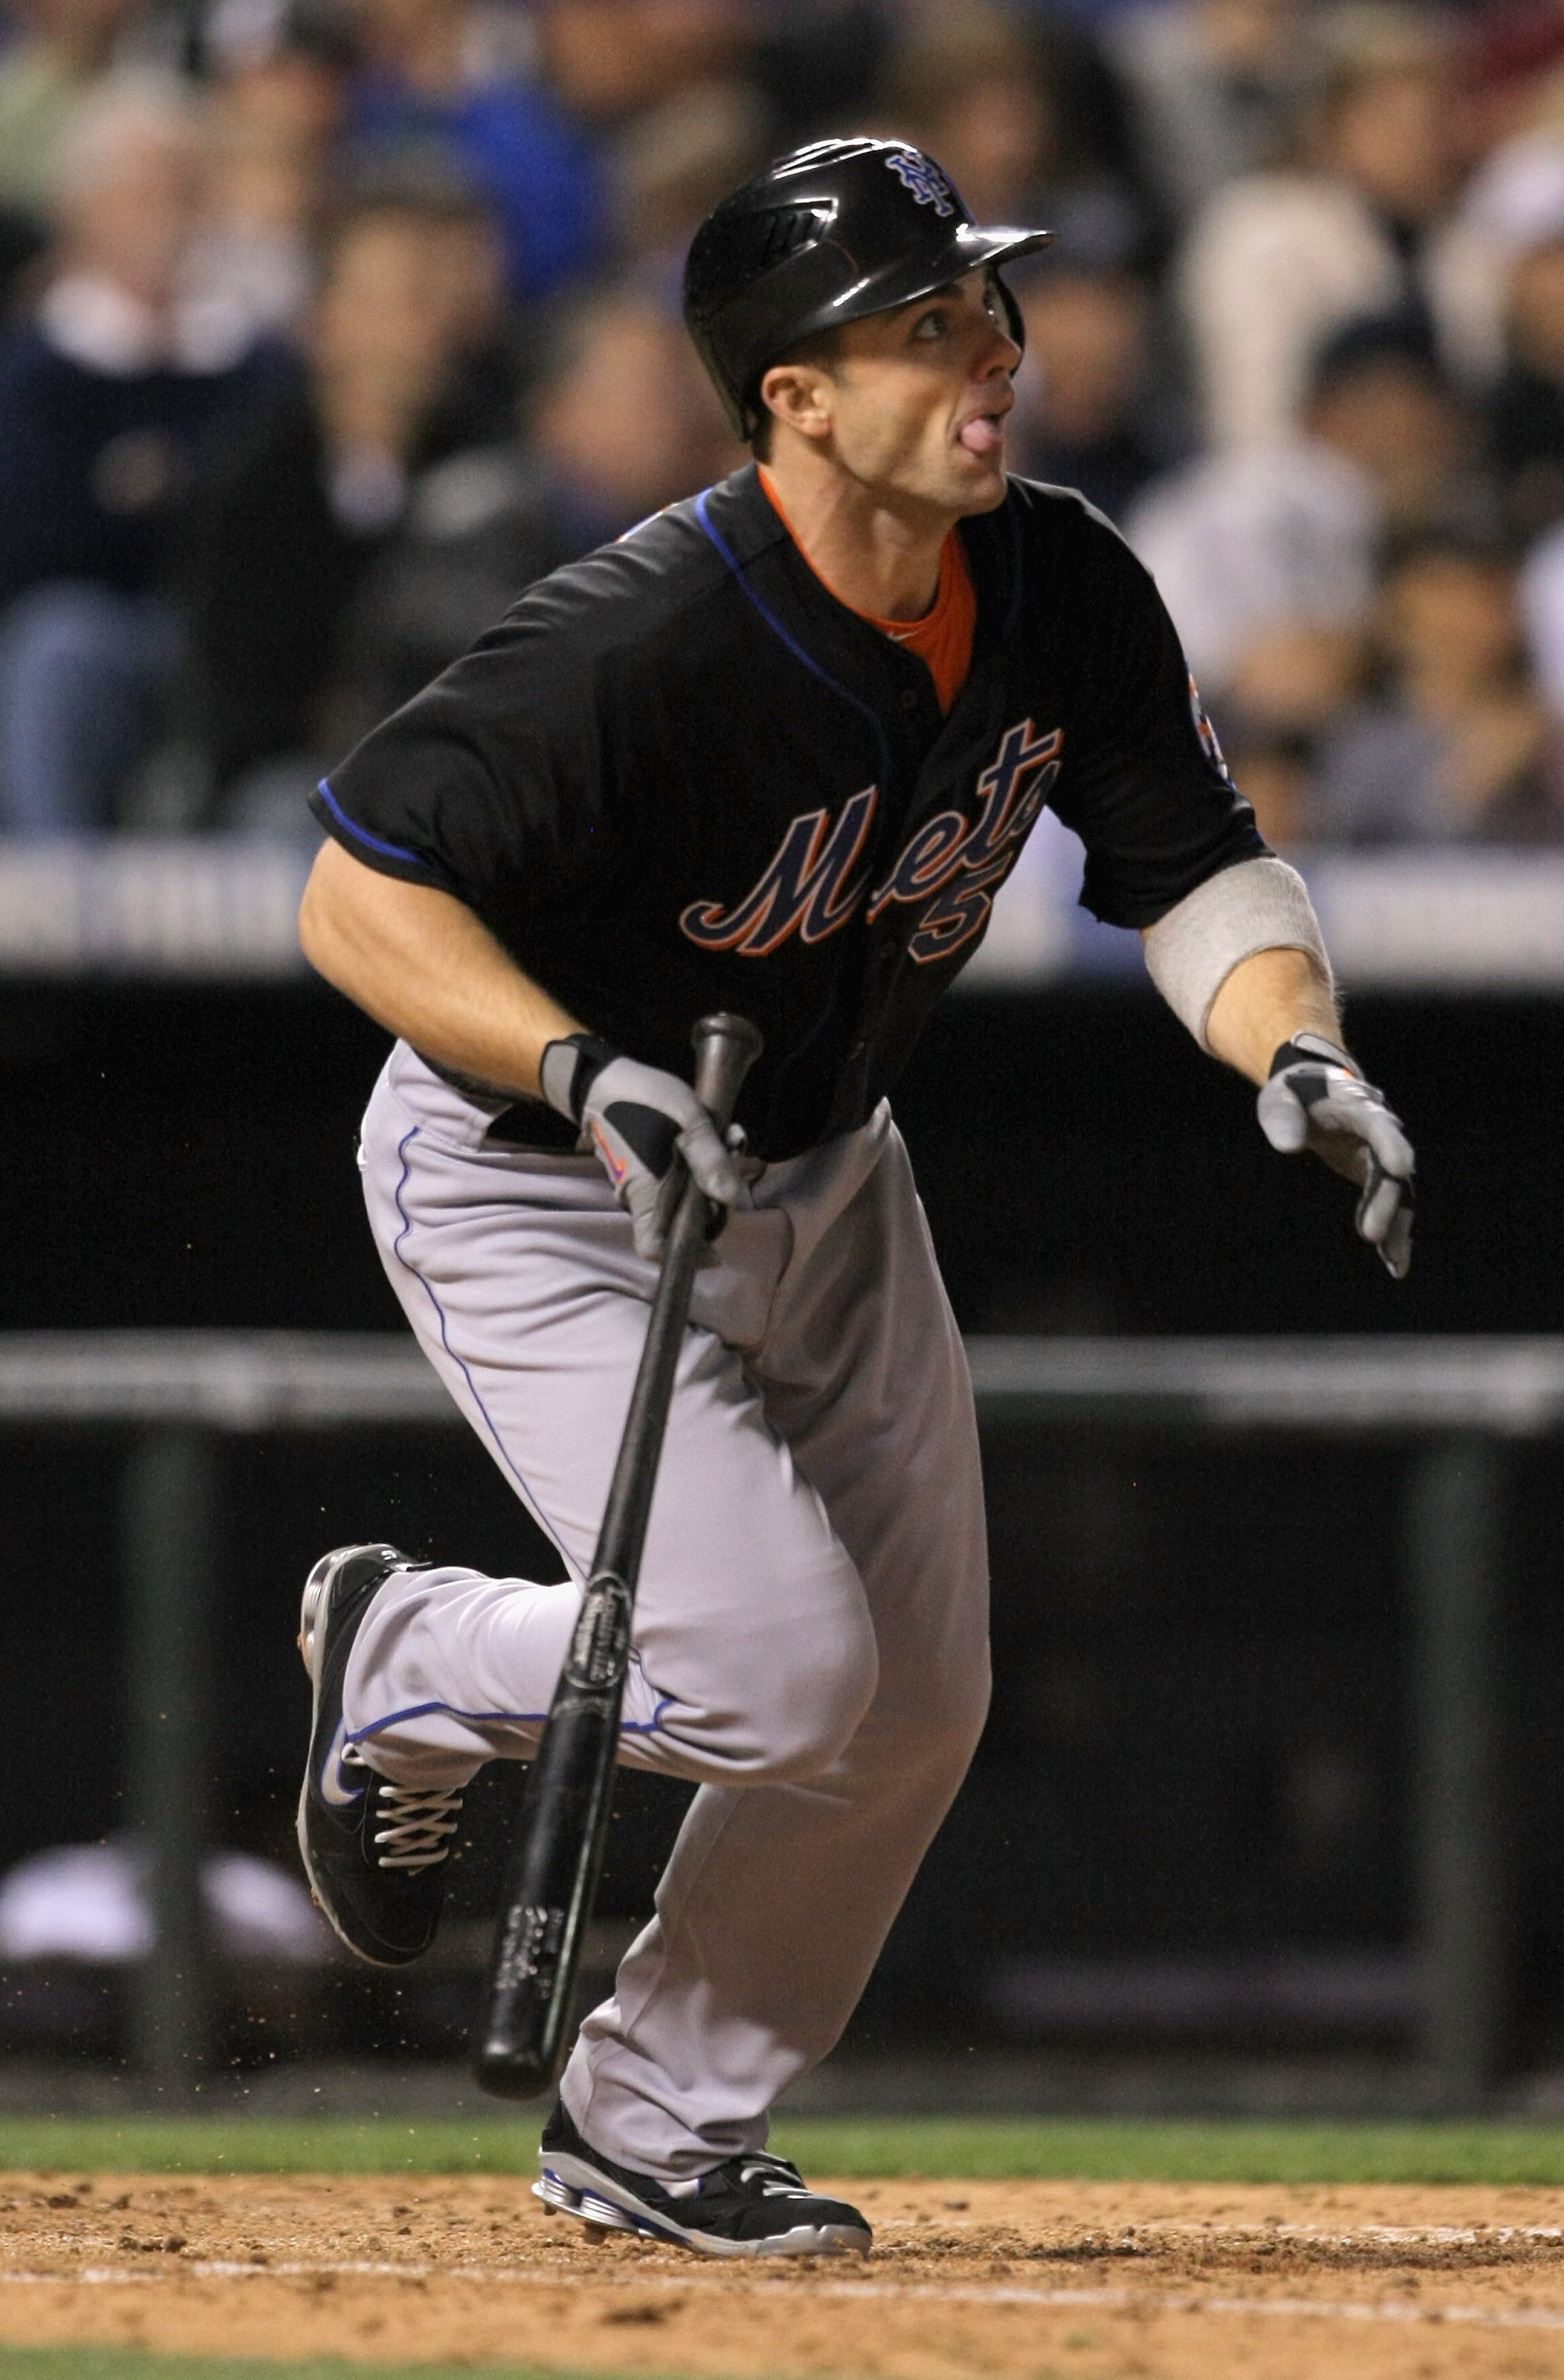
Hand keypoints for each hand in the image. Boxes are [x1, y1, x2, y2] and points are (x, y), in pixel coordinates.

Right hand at [540, 1034, 743, 1260]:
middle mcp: (640, 1198)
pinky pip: (676, 1181)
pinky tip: (715, 1136)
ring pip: (683, 1200)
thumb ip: (710, 1159)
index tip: (715, 1250)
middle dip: (715, 1200)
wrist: (605, 1078)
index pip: (655, 1248)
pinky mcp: (648, 1171)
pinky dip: (698, 1166)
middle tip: (735, 1156)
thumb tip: (732, 1199)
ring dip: (711, 1176)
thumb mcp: (687, 1120)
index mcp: (644, 1194)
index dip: (685, 1255)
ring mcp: (643, 1186)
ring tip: (729, 1137)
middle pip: (681, 1223)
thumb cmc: (643, 1099)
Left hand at [1256, 1034, 1414, 1278]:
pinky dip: (1393, 1230)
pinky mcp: (1376, 1173)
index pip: (1380, 1125)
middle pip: (1391, 1166)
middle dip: (1386, 1200)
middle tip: (1371, 1234)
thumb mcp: (1279, 1098)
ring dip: (1397, 1224)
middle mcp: (1380, 1130)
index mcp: (1359, 1106)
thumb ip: (1282, 1117)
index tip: (1402, 1169)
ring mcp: (1381, 1153)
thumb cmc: (1294, 1094)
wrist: (1313, 1092)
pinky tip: (1394, 1262)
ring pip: (1399, 1191)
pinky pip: (1390, 1202)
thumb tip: (1287, 1147)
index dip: (1391, 1146)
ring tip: (1395, 1263)